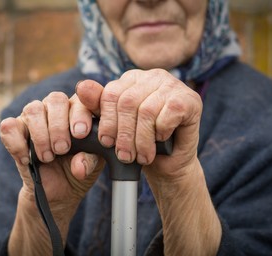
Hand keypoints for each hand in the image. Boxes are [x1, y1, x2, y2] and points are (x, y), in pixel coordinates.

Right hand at [0, 92, 104, 255]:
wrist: (59, 189)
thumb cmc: (78, 167)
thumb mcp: (91, 165)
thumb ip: (90, 160)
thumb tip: (79, 166)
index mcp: (80, 110)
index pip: (82, 99)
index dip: (80, 113)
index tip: (81, 133)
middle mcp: (58, 108)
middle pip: (56, 99)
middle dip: (59, 126)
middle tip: (63, 149)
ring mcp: (35, 117)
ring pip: (33, 109)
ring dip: (41, 135)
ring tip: (48, 157)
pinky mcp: (16, 130)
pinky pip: (9, 126)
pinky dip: (17, 144)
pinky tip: (27, 159)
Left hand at [76, 69, 201, 186]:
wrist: (169, 162)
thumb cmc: (140, 143)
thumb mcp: (116, 126)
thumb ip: (98, 106)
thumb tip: (81, 86)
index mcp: (132, 79)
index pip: (111, 93)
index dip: (107, 121)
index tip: (106, 143)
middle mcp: (152, 76)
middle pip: (127, 102)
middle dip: (124, 135)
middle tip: (125, 156)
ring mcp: (172, 85)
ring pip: (147, 111)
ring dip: (142, 140)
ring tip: (142, 157)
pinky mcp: (189, 98)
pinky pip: (167, 114)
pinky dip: (161, 132)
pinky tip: (161, 140)